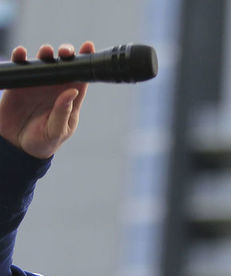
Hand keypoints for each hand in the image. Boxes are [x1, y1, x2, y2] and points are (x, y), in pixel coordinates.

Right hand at [0, 41, 93, 157]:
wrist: (16, 148)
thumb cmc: (43, 143)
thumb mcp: (56, 130)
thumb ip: (63, 112)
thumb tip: (72, 91)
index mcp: (69, 101)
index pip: (80, 79)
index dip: (85, 63)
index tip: (88, 47)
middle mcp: (54, 90)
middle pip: (63, 66)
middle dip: (66, 55)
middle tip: (65, 52)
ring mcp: (37, 86)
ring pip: (43, 63)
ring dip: (45, 54)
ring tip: (46, 51)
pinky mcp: (19, 85)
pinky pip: (20, 68)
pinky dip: (20, 58)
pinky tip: (20, 54)